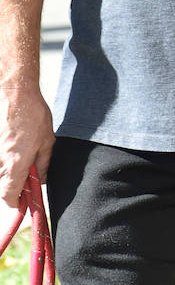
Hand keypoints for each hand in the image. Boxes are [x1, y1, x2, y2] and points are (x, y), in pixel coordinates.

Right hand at [0, 86, 52, 208]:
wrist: (16, 96)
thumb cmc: (34, 117)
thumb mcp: (47, 142)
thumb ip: (43, 165)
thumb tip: (42, 181)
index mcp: (16, 165)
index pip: (8, 195)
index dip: (15, 201)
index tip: (22, 201)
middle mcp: (0, 162)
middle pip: (2, 184)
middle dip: (13, 184)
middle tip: (25, 174)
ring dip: (7, 170)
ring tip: (20, 153)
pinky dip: (3, 159)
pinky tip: (13, 146)